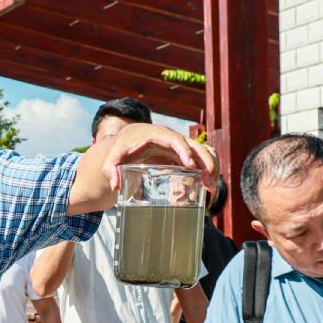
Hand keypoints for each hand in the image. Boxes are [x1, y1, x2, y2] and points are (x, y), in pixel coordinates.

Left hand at [101, 123, 218, 193]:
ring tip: (210, 186)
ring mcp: (181, 146)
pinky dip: (208, 169)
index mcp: (157, 136)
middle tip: (208, 181)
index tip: (190, 164)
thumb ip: (111, 169)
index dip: (184, 150)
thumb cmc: (122, 150)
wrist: (130, 143)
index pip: (175, 140)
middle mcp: (173, 139)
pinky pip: (202, 158)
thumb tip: (115, 184)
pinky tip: (208, 186)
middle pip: (195, 145)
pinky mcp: (184, 154)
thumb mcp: (113, 159)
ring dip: (211, 166)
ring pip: (203, 151)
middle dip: (205, 162)